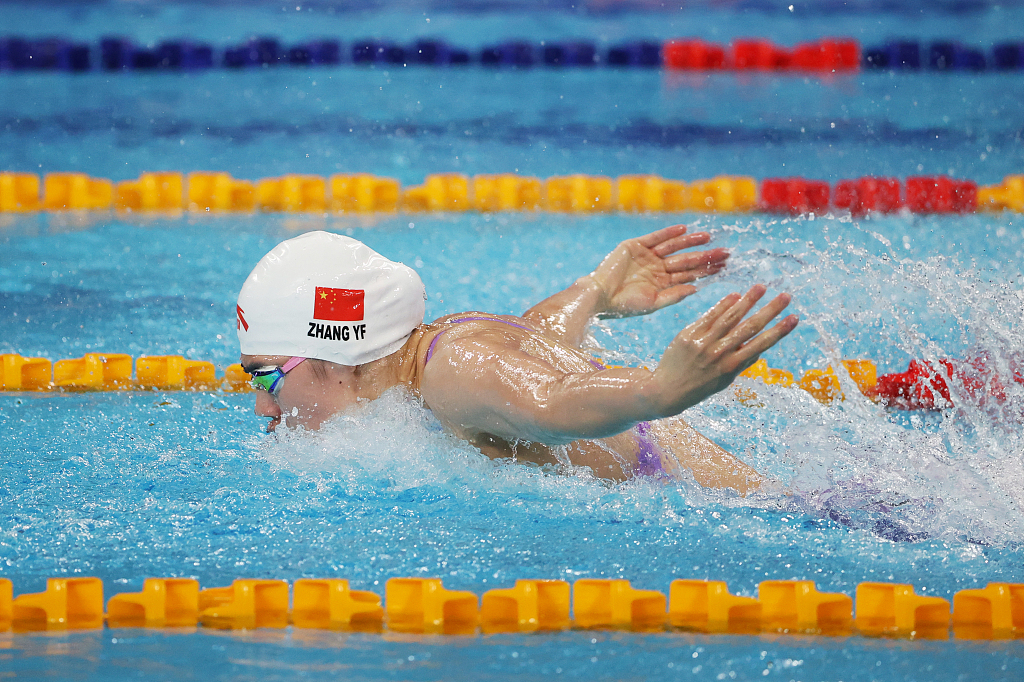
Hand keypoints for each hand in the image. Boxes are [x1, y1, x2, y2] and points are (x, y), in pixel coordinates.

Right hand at [589, 224, 728, 318]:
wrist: (599, 296)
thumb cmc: (624, 306)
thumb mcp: (653, 303)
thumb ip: (674, 294)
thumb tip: (697, 289)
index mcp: (662, 283)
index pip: (689, 275)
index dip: (706, 270)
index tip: (724, 266)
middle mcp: (656, 268)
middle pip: (686, 260)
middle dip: (705, 256)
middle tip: (726, 252)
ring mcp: (646, 256)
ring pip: (673, 246)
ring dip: (690, 241)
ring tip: (708, 237)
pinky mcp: (634, 246)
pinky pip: (655, 237)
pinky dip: (669, 233)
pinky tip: (684, 229)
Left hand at [645, 285, 797, 416]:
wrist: (666, 390)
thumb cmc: (699, 387)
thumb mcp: (724, 380)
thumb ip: (740, 363)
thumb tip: (759, 348)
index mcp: (731, 367)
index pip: (761, 344)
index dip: (780, 330)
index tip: (795, 318)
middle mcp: (719, 354)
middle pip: (749, 327)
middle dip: (769, 311)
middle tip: (785, 296)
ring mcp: (703, 343)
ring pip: (730, 318)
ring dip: (748, 301)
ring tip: (762, 287)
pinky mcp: (689, 334)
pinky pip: (709, 317)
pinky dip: (722, 305)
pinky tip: (735, 295)